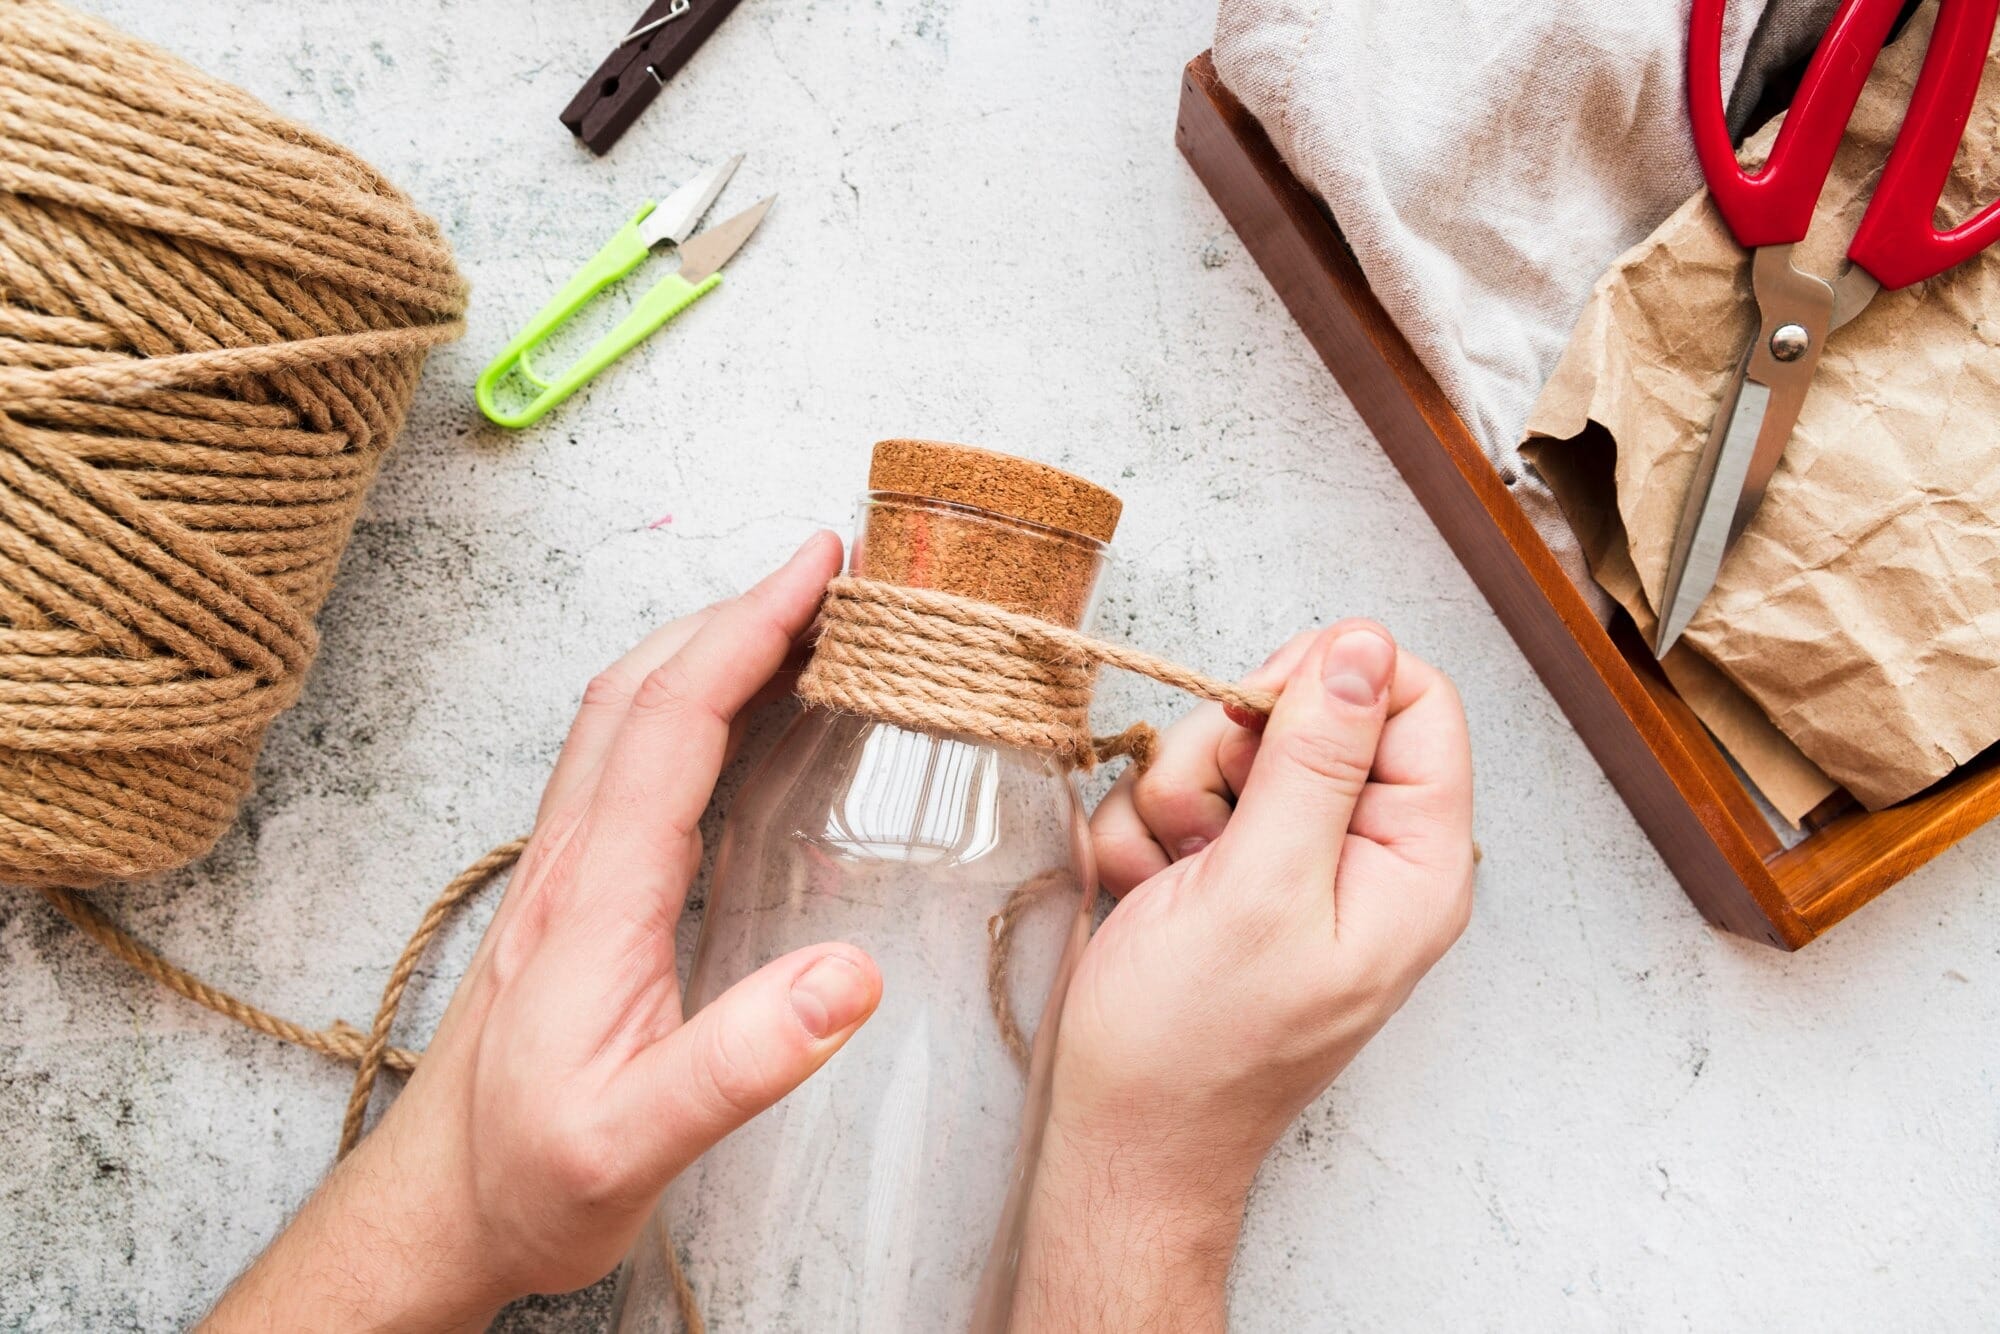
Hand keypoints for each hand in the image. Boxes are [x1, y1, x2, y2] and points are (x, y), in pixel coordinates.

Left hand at [203, 533, 881, 1331]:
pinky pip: (623, 760)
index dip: (749, 630)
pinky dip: (685, 704)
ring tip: (794, 622)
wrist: (437, 1209)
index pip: (674, 720)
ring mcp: (563, 869)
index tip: (819, 570)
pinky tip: (734, 724)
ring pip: (623, 714)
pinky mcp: (570, 892)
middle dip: (734, 610)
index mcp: (596, 895)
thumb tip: (851, 977)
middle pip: (642, 687)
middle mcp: (571, 858)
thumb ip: (737, 1064)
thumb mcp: (634, 1144)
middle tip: (828, 575)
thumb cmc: (528, 1177)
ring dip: (705, 646)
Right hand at [1013, 621, 1474, 1330]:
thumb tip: (1365, 644)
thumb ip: (1318, 758)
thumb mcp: (1260, 887)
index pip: (1411, 696)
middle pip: (1310, 710)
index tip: (1255, 716)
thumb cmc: (1190, 1044)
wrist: (1117, 1136)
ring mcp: (1289, 861)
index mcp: (1414, 861)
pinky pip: (1178, 793)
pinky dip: (1144, 833)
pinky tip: (1143, 895)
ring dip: (1173, 795)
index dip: (1329, 680)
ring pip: (1230, 745)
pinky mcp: (1224, 870)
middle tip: (1203, 829)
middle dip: (1229, 749)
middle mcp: (1362, 853)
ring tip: (1168, 879)